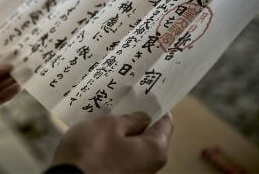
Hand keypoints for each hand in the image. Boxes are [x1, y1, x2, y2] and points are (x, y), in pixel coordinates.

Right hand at [50, 111, 173, 173]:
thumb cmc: (92, 151)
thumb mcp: (111, 125)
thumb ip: (131, 119)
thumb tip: (143, 118)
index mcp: (155, 150)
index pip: (165, 123)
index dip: (157, 106)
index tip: (147, 93)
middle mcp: (149, 165)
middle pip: (149, 135)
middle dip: (137, 118)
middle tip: (125, 100)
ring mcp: (134, 172)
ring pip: (133, 145)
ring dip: (122, 130)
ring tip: (108, 113)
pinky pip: (121, 154)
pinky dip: (114, 142)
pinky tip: (100, 131)